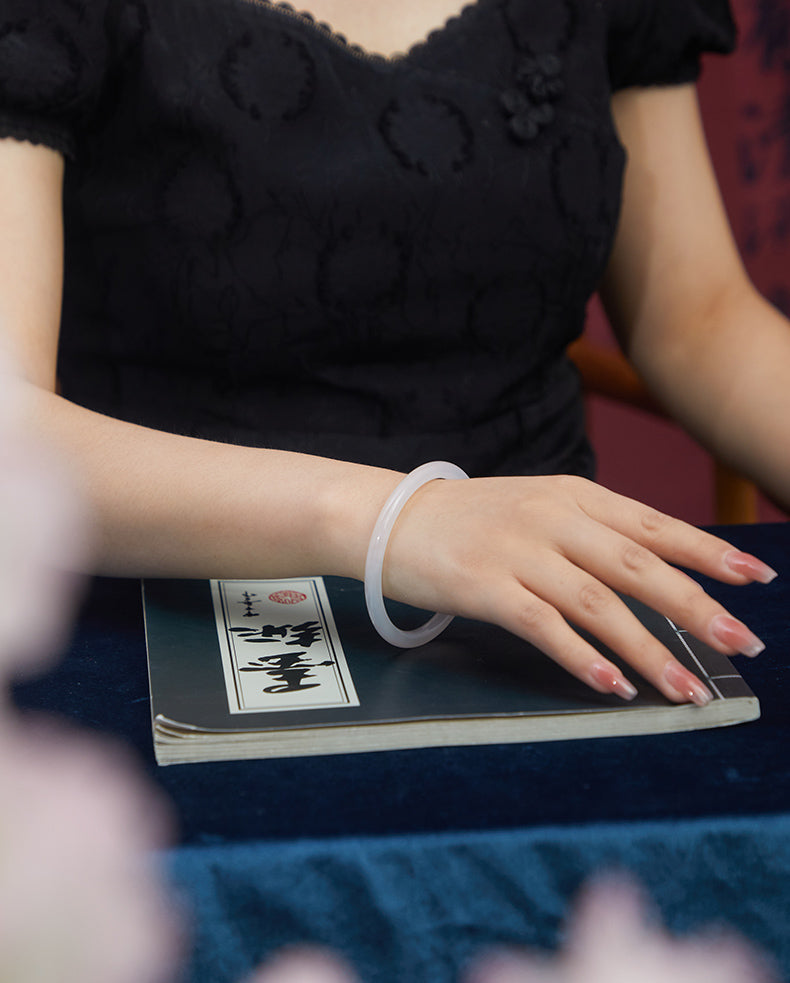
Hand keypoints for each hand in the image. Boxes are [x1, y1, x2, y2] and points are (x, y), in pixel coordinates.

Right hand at [381, 475, 774, 703]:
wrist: (393, 518)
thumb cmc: (472, 519)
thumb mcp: (539, 507)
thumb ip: (593, 531)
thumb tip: (656, 570)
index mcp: (573, 496)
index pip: (653, 524)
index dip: (708, 550)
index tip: (755, 576)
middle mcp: (552, 518)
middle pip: (636, 565)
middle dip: (695, 607)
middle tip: (741, 643)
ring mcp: (517, 551)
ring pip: (597, 603)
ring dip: (648, 650)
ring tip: (686, 688)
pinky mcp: (484, 585)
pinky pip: (544, 626)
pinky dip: (582, 658)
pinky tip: (612, 685)